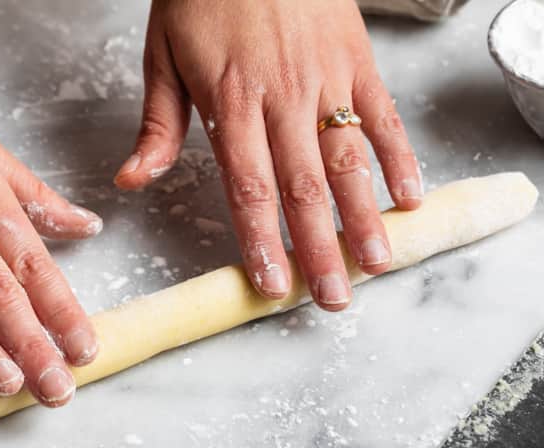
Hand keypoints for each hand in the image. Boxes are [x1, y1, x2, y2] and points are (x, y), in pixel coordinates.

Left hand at [116, 0, 421, 309]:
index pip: (248, 187)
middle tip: (334, 298)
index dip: (263, 242)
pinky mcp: (358, 57)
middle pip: (303, 187)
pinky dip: (399, 156)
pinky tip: (410, 197)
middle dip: (320, 249)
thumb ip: (156, 124)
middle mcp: (282, 97)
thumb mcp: (162, 53)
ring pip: (349, 158)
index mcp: (230, 101)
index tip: (273, 286)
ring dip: (364, 216)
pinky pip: (383, 113)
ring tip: (378, 263)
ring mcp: (326, 77)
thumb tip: (133, 183)